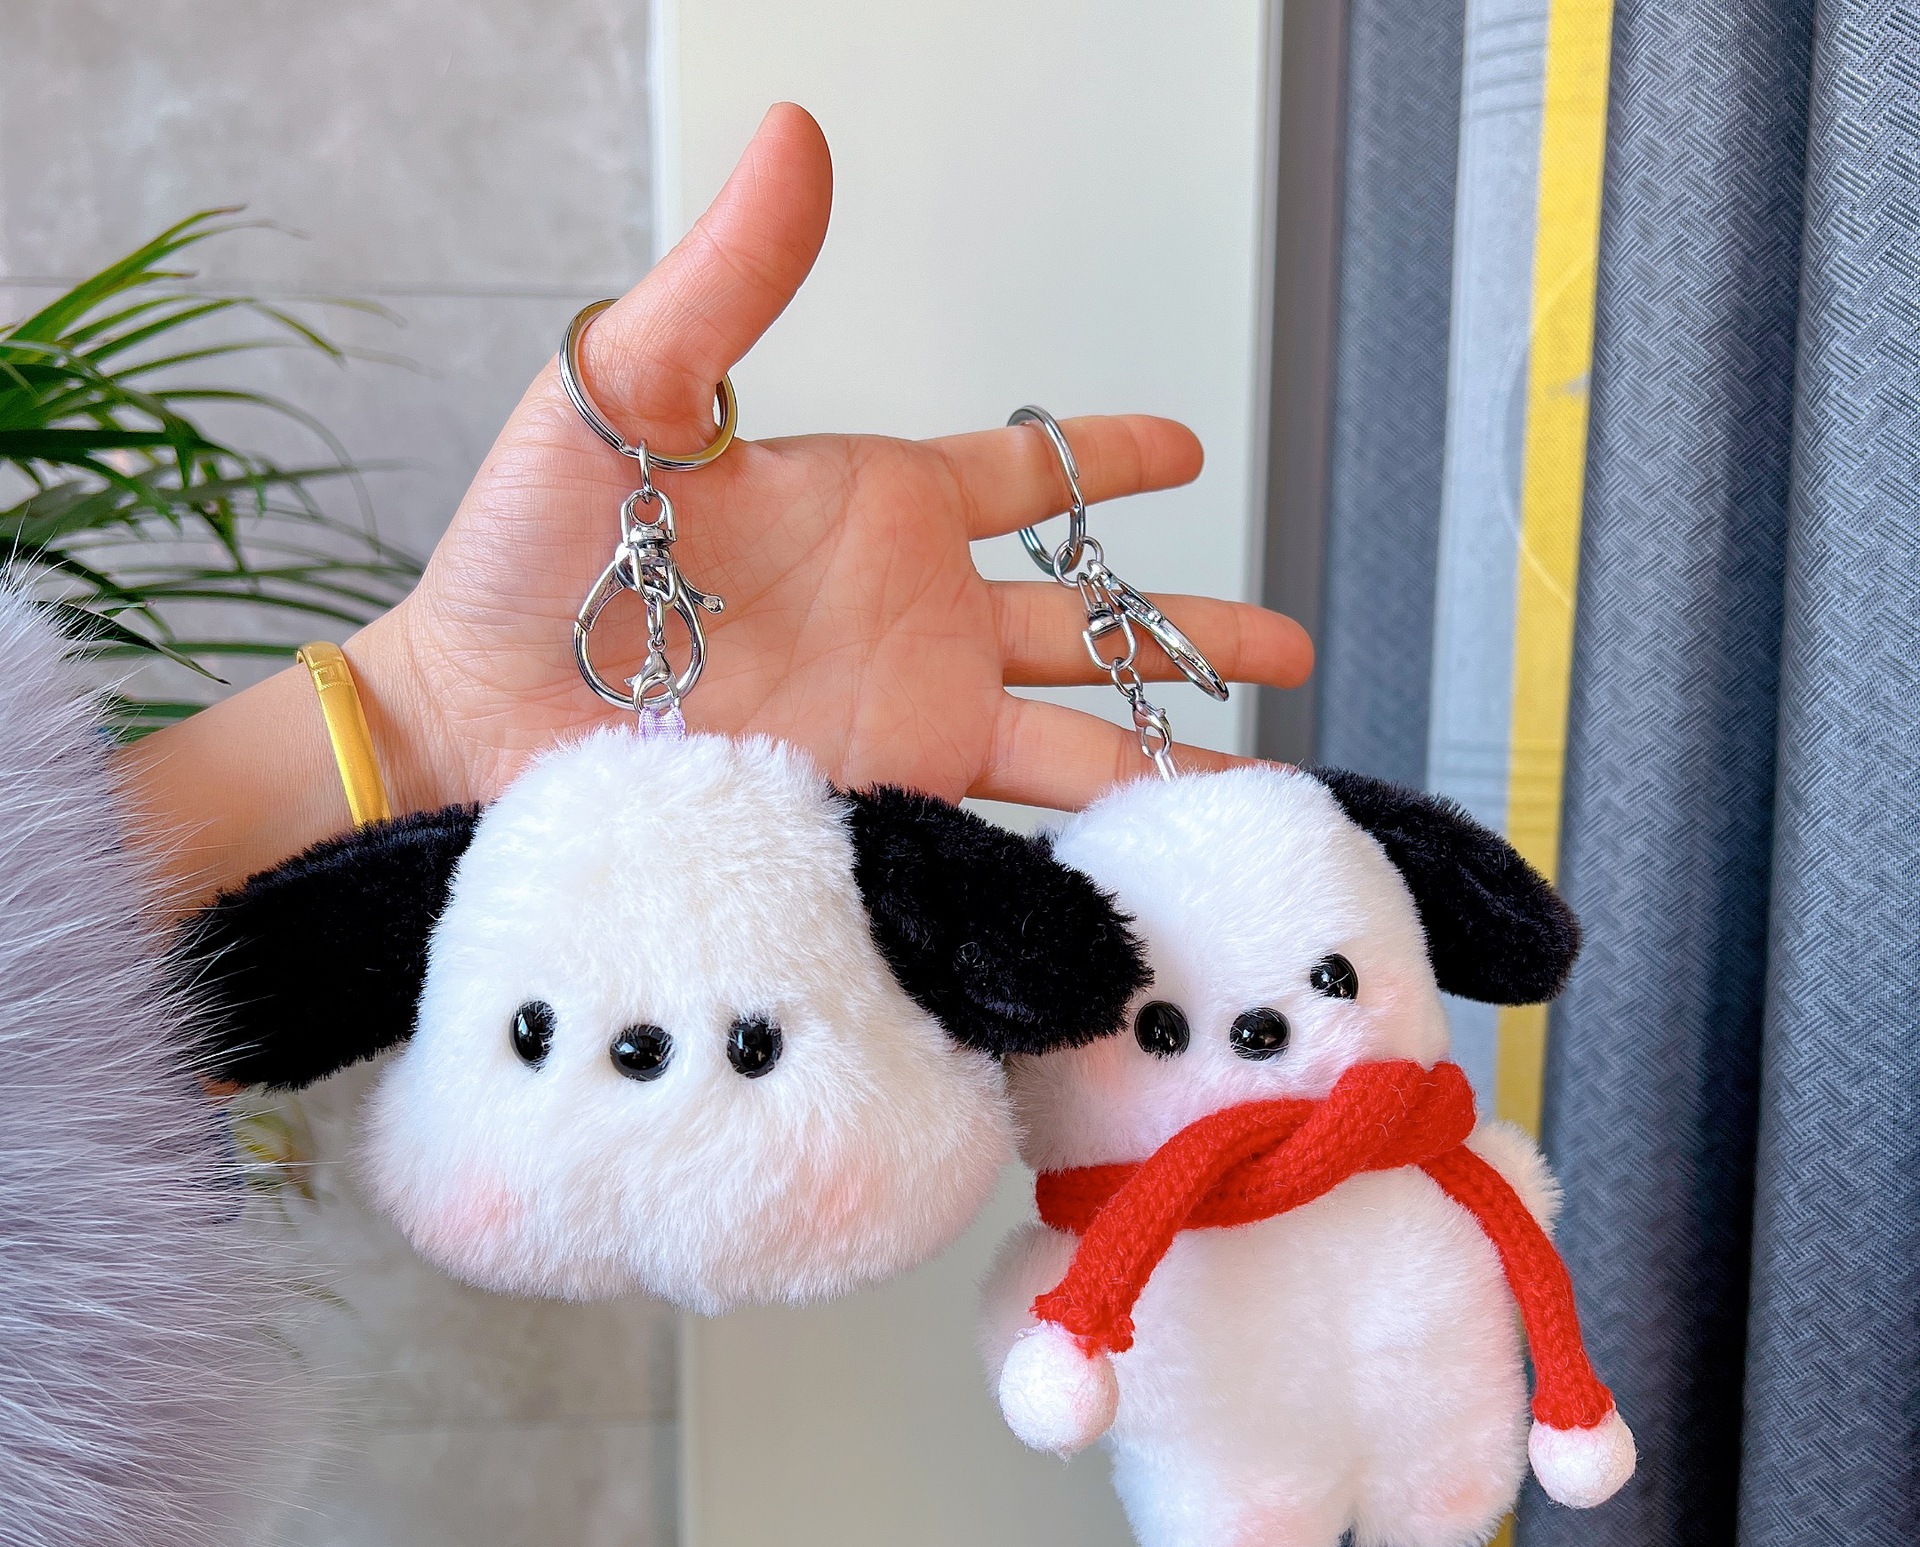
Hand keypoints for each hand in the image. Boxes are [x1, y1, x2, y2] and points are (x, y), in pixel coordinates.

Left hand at [119, 105, 1308, 904]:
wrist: (478, 722)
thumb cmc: (524, 560)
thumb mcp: (622, 396)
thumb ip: (727, 285)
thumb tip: (795, 137)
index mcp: (874, 506)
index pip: (1023, 479)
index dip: (1110, 460)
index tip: (1188, 449)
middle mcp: (908, 617)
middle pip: (1085, 622)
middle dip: (1191, 633)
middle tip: (1289, 647)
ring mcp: (902, 715)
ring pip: (1072, 731)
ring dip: (1168, 750)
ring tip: (1259, 781)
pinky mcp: (882, 800)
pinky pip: (1008, 812)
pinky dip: (1086, 831)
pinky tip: (1157, 852)